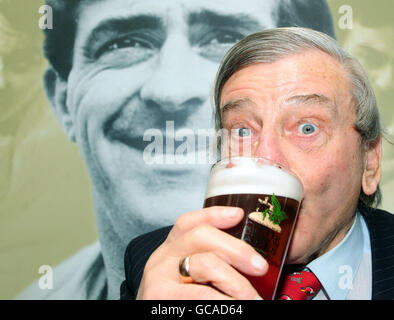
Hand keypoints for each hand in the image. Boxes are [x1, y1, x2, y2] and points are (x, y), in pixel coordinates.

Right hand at [136, 206, 267, 299]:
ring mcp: (159, 279)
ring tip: (253, 298)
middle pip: (201, 236)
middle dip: (237, 249)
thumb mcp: (189, 280)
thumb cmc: (180, 303)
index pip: (188, 223)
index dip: (214, 215)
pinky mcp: (161, 298)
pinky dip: (227, 302)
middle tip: (260, 267)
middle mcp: (161, 260)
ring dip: (237, 283)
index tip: (239, 214)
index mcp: (169, 251)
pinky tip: (236, 306)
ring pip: (206, 264)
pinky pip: (203, 295)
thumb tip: (252, 263)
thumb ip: (211, 266)